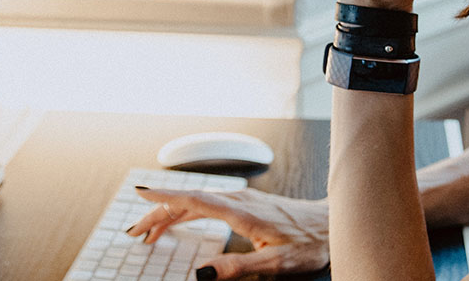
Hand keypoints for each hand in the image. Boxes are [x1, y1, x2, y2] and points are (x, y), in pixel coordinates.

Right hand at [128, 187, 328, 279]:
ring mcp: (242, 199)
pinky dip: (188, 210)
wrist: (333, 223)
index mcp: (240, 211)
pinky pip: (208, 202)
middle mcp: (238, 199)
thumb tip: (202, 273)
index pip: (193, 201)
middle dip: (159, 214)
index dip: (164, 199)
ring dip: (171, 213)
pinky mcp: (247, 202)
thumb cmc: (310, 242)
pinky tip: (182, 219)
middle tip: (136, 232)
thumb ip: (237, 268)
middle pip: (188, 201)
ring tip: (150, 232)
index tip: (139, 195)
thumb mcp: (275, 263)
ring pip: (197, 201)